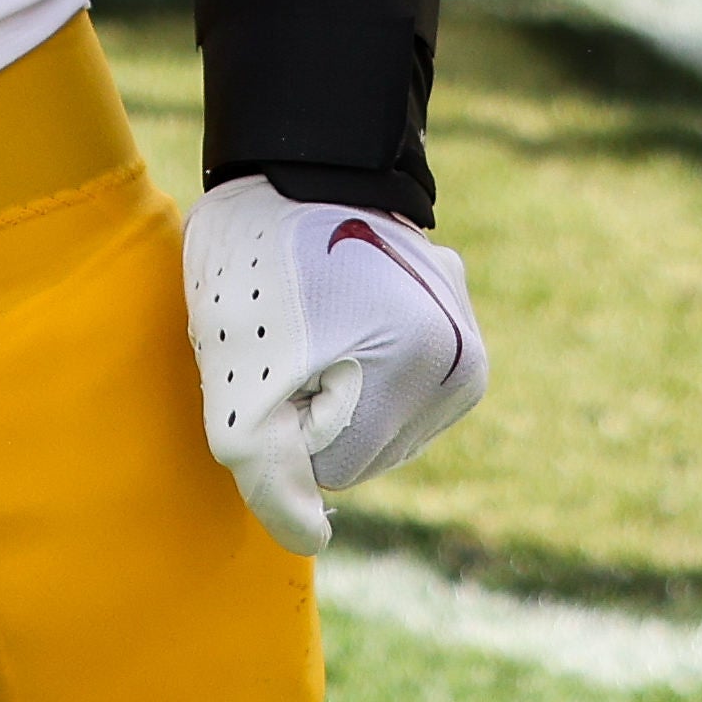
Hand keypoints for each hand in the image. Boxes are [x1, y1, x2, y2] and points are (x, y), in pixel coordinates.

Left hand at [182, 178, 482, 551]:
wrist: (291, 159)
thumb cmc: (255, 266)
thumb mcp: (237, 380)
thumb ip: (271, 477)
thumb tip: (314, 542)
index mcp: (429, 371)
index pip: (333, 468)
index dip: (279, 421)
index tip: (269, 357)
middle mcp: (463, 362)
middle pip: (362, 449)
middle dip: (307, 407)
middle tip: (280, 336)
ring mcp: (463, 337)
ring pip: (376, 419)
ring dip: (328, 385)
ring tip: (304, 320)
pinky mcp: (448, 317)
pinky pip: (388, 380)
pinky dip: (351, 360)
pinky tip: (331, 312)